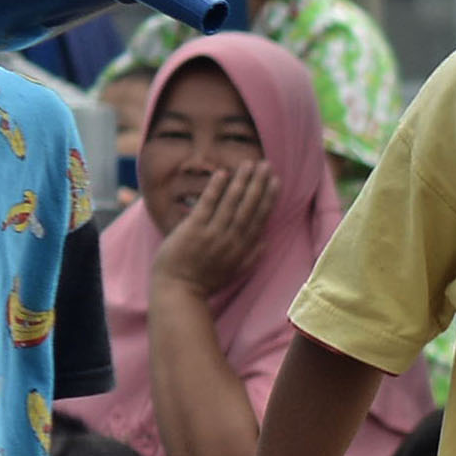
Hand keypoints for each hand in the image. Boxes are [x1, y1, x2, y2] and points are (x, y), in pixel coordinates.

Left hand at [151, 160, 274, 293]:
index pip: (260, 218)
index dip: (269, 198)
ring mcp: (213, 234)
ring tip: (249, 164)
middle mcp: (231, 240)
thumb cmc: (206, 282)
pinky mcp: (194, 230)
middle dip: (259, 184)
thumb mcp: (235, 272)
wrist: (180, 291)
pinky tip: (223, 174)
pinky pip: (208, 204)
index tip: (275, 181)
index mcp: (243, 249)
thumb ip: (252, 256)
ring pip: (232, 203)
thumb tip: (266, 241)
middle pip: (249, 207)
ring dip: (242, 182)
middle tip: (266, 164)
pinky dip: (216, 189)